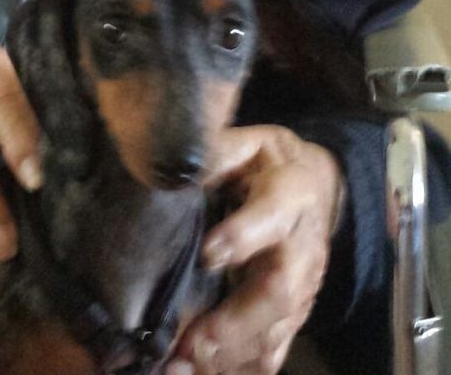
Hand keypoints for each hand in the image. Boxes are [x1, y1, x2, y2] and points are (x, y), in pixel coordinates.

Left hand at [167, 125, 345, 374]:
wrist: (318, 188)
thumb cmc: (270, 163)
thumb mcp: (249, 143)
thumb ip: (218, 152)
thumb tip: (177, 164)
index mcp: (291, 195)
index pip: (272, 216)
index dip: (243, 236)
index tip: (209, 253)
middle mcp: (302, 249)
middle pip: (279, 291)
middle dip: (236, 321)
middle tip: (193, 341)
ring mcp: (302, 289)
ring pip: (274, 332)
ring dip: (229, 356)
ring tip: (180, 367)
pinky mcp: (293, 317)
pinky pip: (270, 354)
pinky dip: (235, 371)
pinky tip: (196, 374)